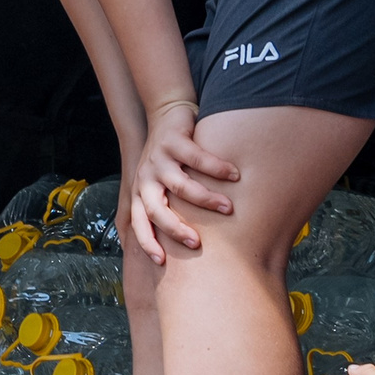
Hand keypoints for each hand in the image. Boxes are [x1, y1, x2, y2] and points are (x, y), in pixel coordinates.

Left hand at [127, 101, 239, 264]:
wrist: (165, 112)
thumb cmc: (168, 157)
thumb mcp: (158, 182)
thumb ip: (164, 205)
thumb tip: (179, 241)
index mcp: (142, 191)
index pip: (139, 223)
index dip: (147, 243)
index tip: (162, 262)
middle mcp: (146, 177)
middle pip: (156, 210)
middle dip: (176, 229)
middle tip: (197, 243)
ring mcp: (159, 159)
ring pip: (181, 186)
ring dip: (205, 199)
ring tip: (228, 208)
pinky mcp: (174, 140)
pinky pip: (197, 158)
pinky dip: (217, 168)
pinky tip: (235, 175)